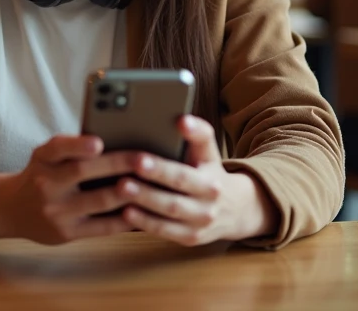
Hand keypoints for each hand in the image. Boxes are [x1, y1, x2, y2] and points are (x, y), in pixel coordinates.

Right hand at [2, 135, 142, 244]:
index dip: (77, 145)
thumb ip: (72, 147)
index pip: (57, 148)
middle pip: (82, 172)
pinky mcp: (66, 234)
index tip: (98, 142)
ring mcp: (56, 211)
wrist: (11, 209)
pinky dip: (123, 219)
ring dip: (127, 192)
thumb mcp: (46, 156)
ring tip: (151, 183)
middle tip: (145, 159)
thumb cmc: (42, 174)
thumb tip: (115, 137)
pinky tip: (142, 209)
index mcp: (43, 159)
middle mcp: (46, 184)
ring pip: (97, 201)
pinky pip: (100, 227)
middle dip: (117, 165)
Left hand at [120, 115, 276, 246]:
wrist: (237, 209)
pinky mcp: (189, 238)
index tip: (139, 158)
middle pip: (173, 200)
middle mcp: (206, 206)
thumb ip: (198, 134)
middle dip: (147, 190)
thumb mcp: (210, 153)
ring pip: (167, 217)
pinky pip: (165, 232)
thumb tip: (182, 120)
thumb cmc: (211, 173)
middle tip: (121, 178)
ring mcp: (198, 225)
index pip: (183, 175)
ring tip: (120, 193)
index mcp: (210, 182)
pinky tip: (125, 213)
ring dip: (143, 206)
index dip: (161, 168)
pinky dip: (145, 223)